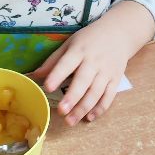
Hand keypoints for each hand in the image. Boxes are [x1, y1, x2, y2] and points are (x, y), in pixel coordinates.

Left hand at [31, 4, 153, 125]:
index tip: (47, 87)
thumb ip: (54, 60)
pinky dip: (100, 108)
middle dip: (72, 97)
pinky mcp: (116, 79)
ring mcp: (106, 71)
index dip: (57, 75)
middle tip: (61, 111)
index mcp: (79, 50)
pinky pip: (109, 96)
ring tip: (70, 121)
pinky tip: (89, 117)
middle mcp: (93, 61)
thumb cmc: (89, 39)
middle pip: (83, 81)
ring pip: (96, 92)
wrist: (119, 33)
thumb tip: (35, 75)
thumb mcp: (70, 43)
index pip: (67, 63)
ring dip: (83, 108)